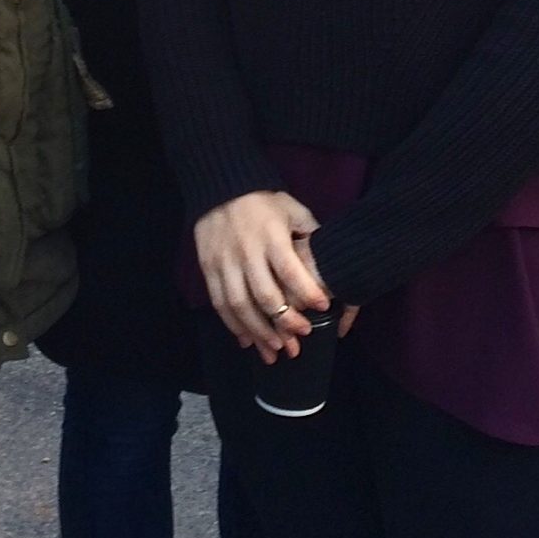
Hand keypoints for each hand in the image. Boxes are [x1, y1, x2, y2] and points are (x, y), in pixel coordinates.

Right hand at [194, 190, 326, 361]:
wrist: (219, 186)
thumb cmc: (263, 200)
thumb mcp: (292, 208)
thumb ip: (310, 232)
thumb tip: (329, 258)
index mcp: (271, 236)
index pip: (290, 270)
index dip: (307, 292)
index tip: (324, 307)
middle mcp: (247, 252)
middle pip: (265, 296)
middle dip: (285, 323)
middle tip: (300, 340)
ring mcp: (224, 262)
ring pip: (241, 306)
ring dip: (258, 333)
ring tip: (275, 351)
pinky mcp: (208, 268)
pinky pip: (220, 303)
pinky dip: (233, 325)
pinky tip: (247, 340)